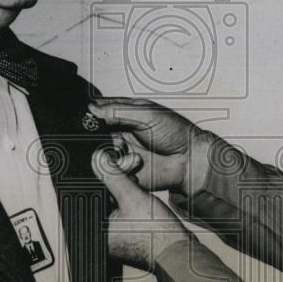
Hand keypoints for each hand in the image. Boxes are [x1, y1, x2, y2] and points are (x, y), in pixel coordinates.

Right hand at [88, 97, 215, 195]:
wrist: (189, 160)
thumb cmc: (175, 132)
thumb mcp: (147, 114)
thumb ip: (118, 110)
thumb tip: (93, 108)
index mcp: (124, 114)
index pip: (98, 112)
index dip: (93, 118)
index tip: (93, 122)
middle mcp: (120, 133)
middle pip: (94, 135)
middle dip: (101, 139)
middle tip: (117, 140)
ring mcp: (121, 152)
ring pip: (99, 155)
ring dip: (112, 154)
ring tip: (130, 153)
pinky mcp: (124, 171)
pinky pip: (110, 172)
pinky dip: (120, 169)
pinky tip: (135, 164)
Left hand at [92, 146, 190, 269]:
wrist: (179, 251)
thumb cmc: (156, 234)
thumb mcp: (132, 198)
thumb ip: (113, 177)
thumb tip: (97, 160)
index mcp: (96, 231)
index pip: (94, 191)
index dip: (105, 172)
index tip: (115, 159)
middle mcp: (103, 234)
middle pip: (104, 194)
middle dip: (117, 176)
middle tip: (132, 163)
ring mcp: (116, 234)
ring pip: (115, 198)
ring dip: (127, 182)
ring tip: (139, 176)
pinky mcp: (128, 231)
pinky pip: (125, 206)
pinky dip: (132, 194)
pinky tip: (141, 188)